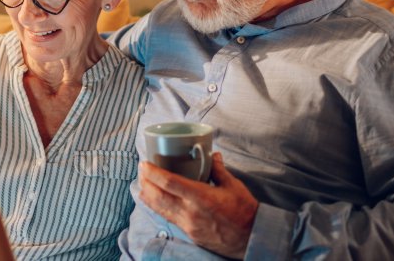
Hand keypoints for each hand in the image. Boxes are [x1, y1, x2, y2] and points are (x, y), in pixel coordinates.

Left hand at [139, 152, 258, 258]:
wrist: (252, 238)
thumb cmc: (244, 210)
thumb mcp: (233, 185)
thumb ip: (218, 169)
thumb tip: (212, 154)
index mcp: (201, 197)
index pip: (169, 183)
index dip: (153, 173)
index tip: (144, 164)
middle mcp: (190, 212)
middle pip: (158, 196)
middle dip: (145, 183)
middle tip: (141, 171)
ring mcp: (188, 225)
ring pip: (160, 209)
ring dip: (148, 196)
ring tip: (142, 184)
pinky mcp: (189, 233)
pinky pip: (169, 218)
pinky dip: (158, 207)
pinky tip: (154, 200)